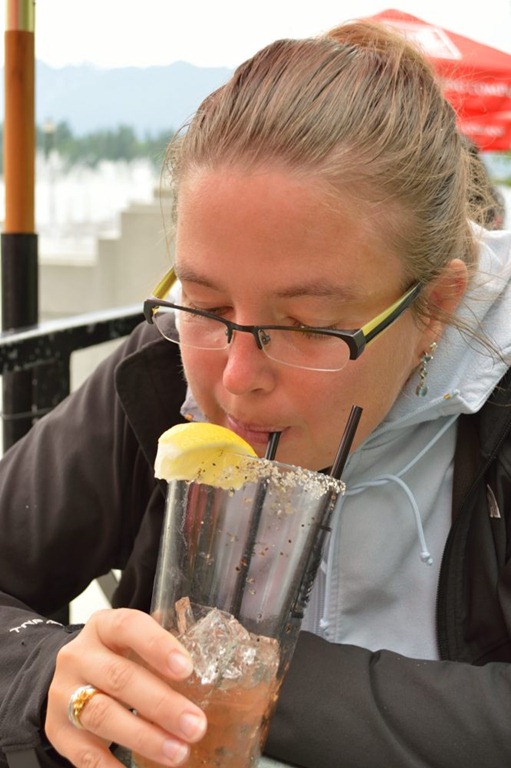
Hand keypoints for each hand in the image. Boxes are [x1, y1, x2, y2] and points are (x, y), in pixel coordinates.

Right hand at [45, 608, 206, 766]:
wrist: (69, 678)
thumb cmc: (115, 658)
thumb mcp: (133, 644)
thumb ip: (162, 653)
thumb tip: (211, 676)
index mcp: (103, 627)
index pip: (129, 626)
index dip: (158, 646)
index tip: (187, 668)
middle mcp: (79, 656)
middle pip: (119, 678)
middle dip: (162, 705)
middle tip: (196, 725)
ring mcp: (64, 693)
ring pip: (103, 715)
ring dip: (145, 738)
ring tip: (178, 753)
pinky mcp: (58, 731)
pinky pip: (85, 754)